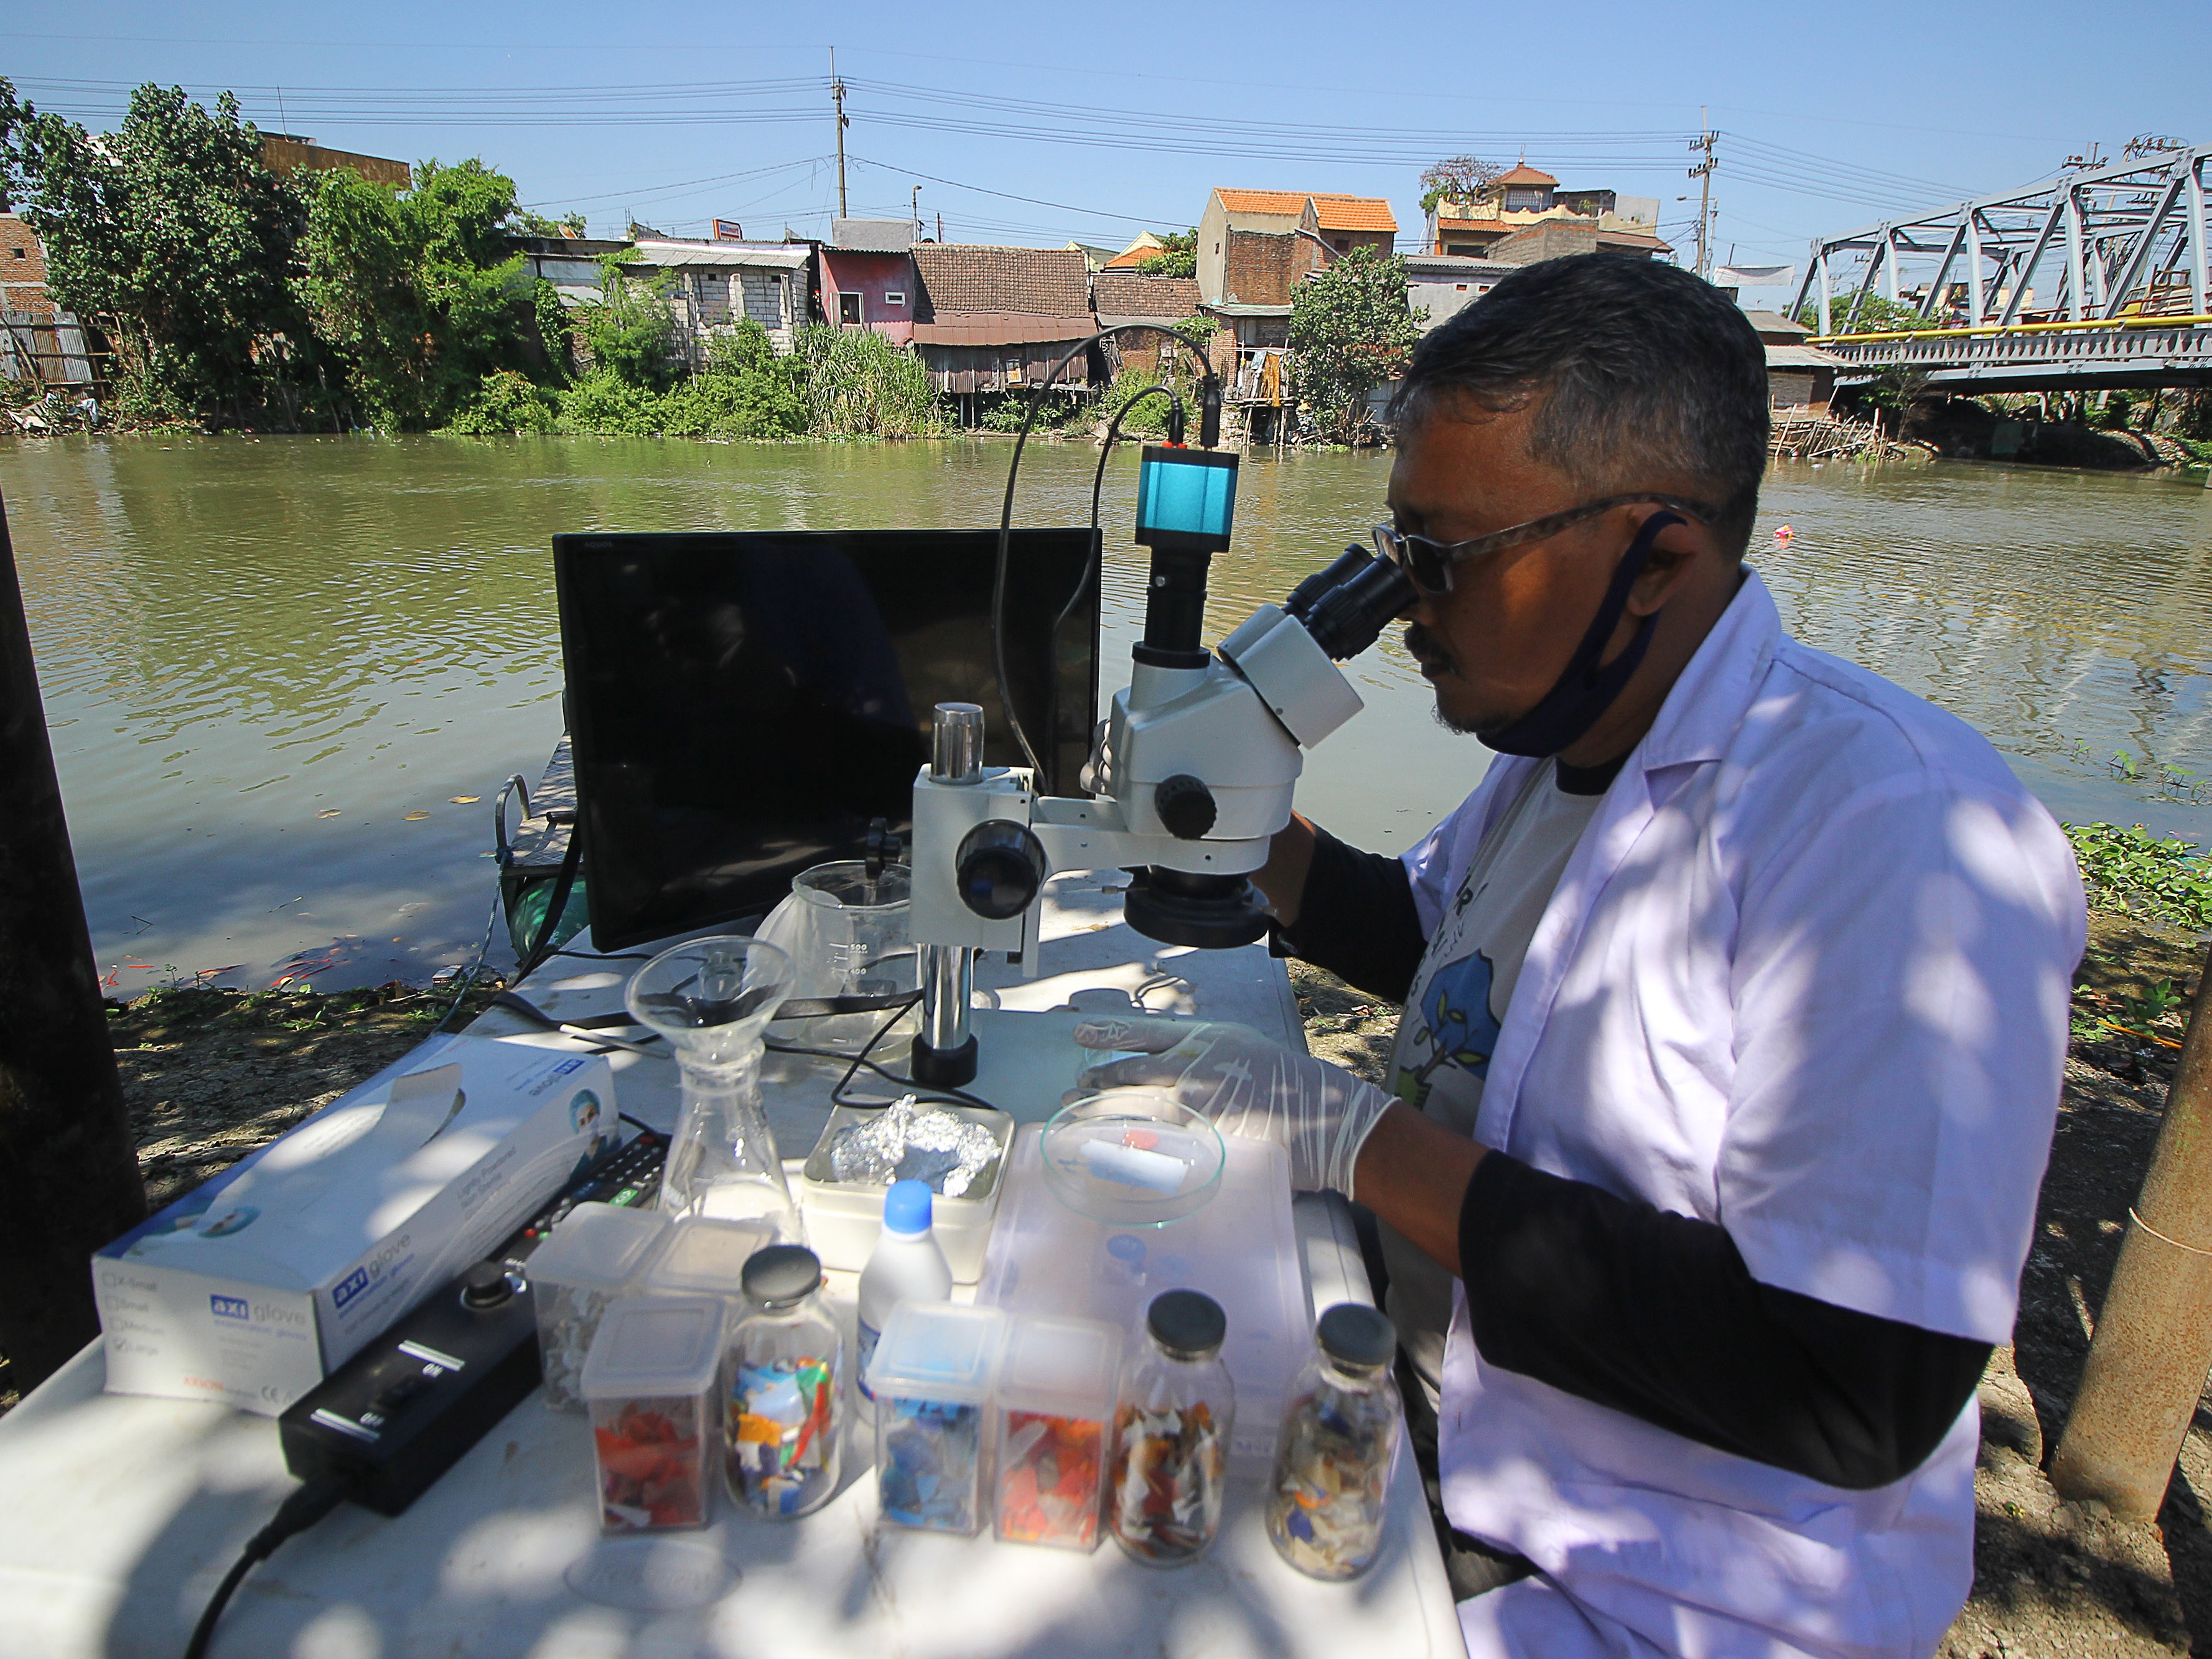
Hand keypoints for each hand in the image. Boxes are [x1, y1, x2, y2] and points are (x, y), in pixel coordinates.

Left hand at [1071, 1016, 1390, 1197]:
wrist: (1323, 1116)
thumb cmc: (1292, 1088)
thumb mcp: (1246, 1054)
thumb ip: (1209, 1060)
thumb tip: (1178, 1072)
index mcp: (1207, 1039)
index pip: (1145, 1033)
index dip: (1110, 1034)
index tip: (1081, 1034)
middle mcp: (1193, 1064)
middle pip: (1131, 1070)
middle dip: (1098, 1080)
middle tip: (1076, 1088)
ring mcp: (1193, 1101)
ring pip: (1132, 1103)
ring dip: (1100, 1110)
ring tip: (1077, 1114)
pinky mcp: (1196, 1136)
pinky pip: (1148, 1140)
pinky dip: (1121, 1144)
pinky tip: (1101, 1150)